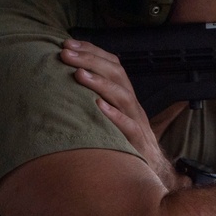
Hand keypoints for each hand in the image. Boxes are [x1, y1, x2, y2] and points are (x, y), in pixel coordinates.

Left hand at [60, 38, 188, 190]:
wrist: (150, 172)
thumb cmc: (123, 143)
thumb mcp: (109, 117)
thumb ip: (95, 100)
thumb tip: (64, 83)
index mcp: (124, 96)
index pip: (112, 64)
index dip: (92, 51)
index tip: (68, 43)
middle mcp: (132, 105)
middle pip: (117, 74)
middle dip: (91, 60)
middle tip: (66, 53)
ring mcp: (136, 122)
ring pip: (123, 96)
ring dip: (100, 83)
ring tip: (79, 74)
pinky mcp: (137, 142)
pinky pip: (128, 127)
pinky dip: (114, 116)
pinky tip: (98, 107)